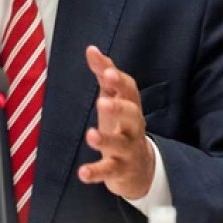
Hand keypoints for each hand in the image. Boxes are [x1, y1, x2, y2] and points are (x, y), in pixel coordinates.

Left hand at [78, 45, 154, 199]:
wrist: (140, 168)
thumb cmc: (122, 125)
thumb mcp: (114, 99)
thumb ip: (103, 74)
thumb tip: (92, 49)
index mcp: (130, 106)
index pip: (129, 90)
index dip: (118, 80)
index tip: (106, 71)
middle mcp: (133, 127)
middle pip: (132, 115)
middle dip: (118, 108)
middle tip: (102, 102)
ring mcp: (128, 149)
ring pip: (120, 144)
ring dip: (105, 140)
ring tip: (90, 135)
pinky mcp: (120, 170)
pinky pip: (109, 171)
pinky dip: (96, 172)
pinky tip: (82, 173)